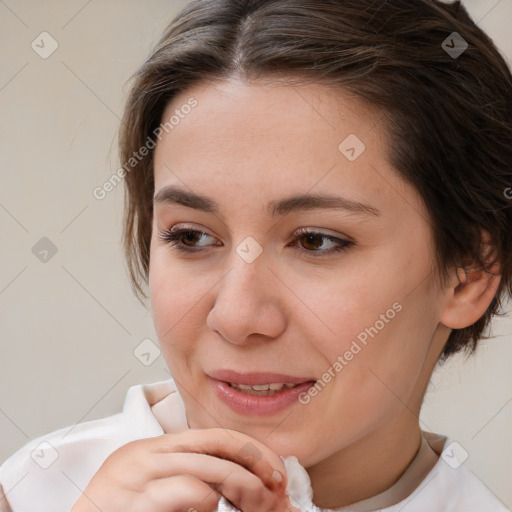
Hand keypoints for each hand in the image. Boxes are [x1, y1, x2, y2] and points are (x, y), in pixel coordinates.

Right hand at [71, 427, 298, 511]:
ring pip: (206, 468)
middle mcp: (147, 455)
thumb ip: (192, 480)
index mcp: (156, 449)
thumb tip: (247, 487)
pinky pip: (186, 491)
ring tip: (257, 504)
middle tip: (276, 488)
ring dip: (241, 486)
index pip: (214, 436)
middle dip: (254, 462)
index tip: (276, 469)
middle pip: (215, 444)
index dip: (251, 450)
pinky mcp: (134, 501)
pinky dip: (208, 502)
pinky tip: (212, 510)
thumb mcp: (155, 488)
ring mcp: (138, 476)